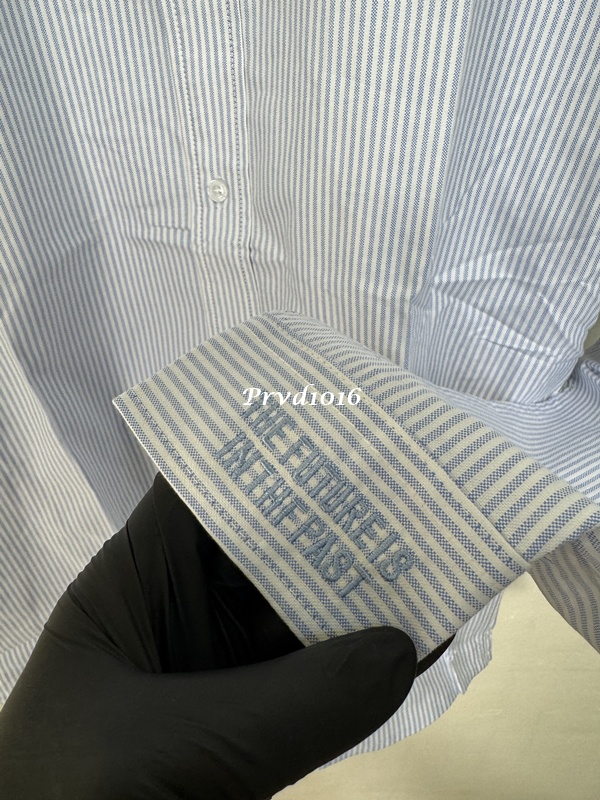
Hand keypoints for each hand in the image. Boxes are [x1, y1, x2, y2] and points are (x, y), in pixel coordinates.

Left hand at [0, 473, 416, 798]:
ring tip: (444, 555)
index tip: (353, 435)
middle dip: (340, 521)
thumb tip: (404, 649)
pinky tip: (423, 639)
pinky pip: (318, 684)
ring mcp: (225, 669)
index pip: (210, 491)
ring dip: (365, 592)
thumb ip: (289, 705)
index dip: (278, 456)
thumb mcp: (172, 745)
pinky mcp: (254, 725)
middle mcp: (187, 609)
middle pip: (271, 547)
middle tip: (424, 492)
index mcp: (140, 581)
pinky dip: (365, 666)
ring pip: (303, 615)